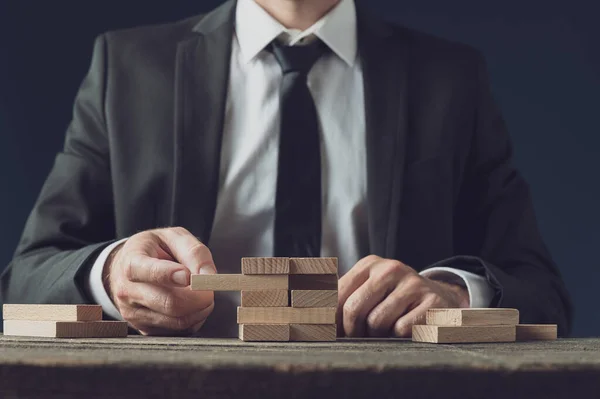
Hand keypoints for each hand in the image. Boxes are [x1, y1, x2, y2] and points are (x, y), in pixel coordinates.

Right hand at [103, 227, 215, 335]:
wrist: (126, 266)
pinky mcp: (143, 328)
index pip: (150, 272)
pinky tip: (193, 306)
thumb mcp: (173, 237)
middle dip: (199, 297)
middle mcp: (128, 291)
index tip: (189, 276)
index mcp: (132, 262)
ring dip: (200, 309)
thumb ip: (194, 252)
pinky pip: (177, 330)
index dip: (171, 275)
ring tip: (204, 294)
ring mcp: (133, 313)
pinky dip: (193, 319)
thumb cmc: (153, 249)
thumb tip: (208, 276)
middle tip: (211, 287)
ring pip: (176, 321)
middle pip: (169, 303)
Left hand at [338, 255, 468, 337]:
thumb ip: (344, 299)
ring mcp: (413, 284)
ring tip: (387, 330)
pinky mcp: (432, 302)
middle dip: (353, 331)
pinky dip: (400, 337)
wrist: (440, 299)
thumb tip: (313, 320)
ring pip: (377, 322)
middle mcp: (391, 268)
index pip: (337, 293)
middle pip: (354, 309)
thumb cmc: (395, 300)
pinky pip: (401, 330)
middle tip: (360, 337)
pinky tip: (408, 329)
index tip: (330, 334)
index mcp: (370, 264)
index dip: (331, 318)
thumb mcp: (370, 291)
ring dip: (378, 335)